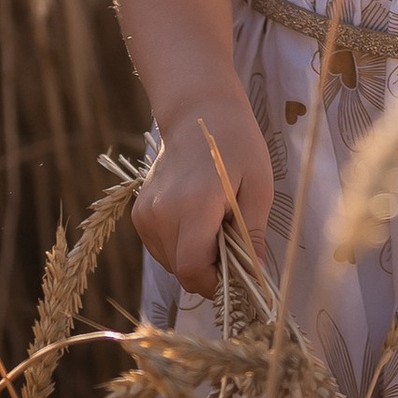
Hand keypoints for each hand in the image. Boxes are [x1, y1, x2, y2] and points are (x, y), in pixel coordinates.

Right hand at [132, 97, 271, 297]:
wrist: (198, 113)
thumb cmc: (237, 146)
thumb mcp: (258, 188)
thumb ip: (251, 235)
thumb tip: (254, 275)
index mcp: (195, 205)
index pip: (193, 269)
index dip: (215, 283)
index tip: (237, 276)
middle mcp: (162, 212)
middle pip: (182, 270)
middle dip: (209, 271)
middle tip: (232, 249)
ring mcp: (146, 214)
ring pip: (170, 263)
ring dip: (195, 259)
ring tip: (215, 229)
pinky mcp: (139, 214)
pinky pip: (161, 249)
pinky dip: (180, 247)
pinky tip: (197, 223)